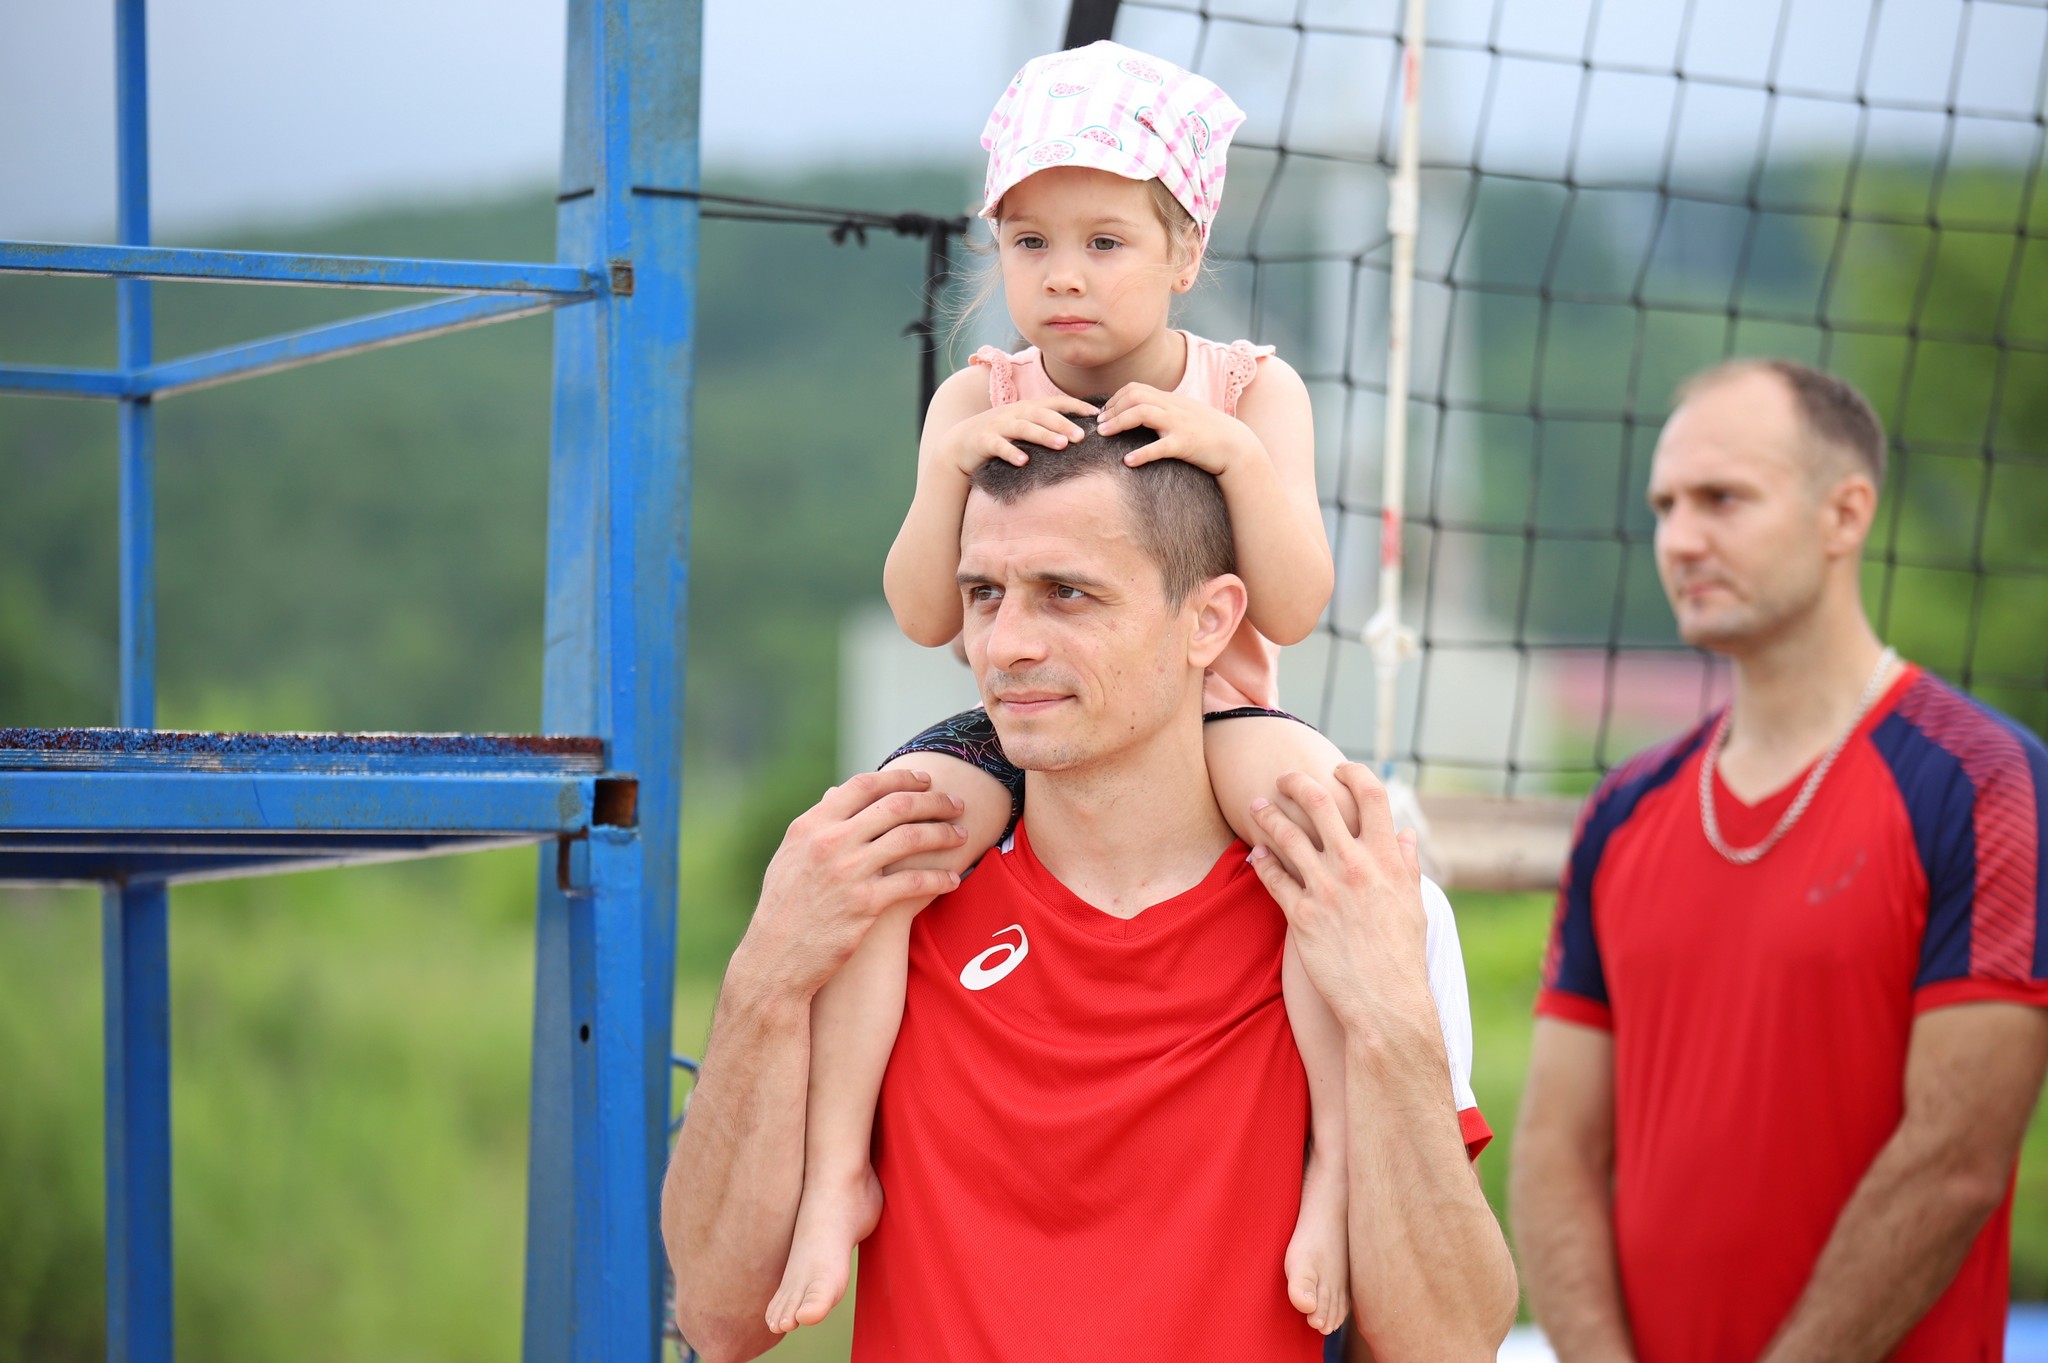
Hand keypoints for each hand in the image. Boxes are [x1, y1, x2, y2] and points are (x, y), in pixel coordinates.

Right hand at [741, 770, 968, 1000]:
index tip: (926, 780)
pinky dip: (938, 878)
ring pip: (910, 838)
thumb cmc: (784, 908)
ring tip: (962, 837)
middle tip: (957, 804)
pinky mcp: (865, 904)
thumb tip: (835, 792)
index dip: (901, 778)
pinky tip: (952, 879)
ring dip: (943, 834)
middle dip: (934, 801)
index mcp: (811, 825)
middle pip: (896, 806)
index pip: (864, 786)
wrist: (776, 959)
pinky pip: (913, 881)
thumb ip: (816, 824)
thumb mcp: (790, 856)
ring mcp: (848, 872)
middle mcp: (830, 842)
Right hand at [940, 395, 1098, 476]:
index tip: (1097, 414)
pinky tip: (1024, 461)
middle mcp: (1014, 413)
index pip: (1056, 402)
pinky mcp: (984, 441)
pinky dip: (1011, 453)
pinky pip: (999, 446)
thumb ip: (1046, 426)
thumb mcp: (1024, 426)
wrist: (960, 443)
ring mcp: (998, 426)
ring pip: (1024, 428)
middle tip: (1082, 436)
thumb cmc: (1000, 436)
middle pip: (1042, 414)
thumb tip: (1079, 433)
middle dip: (1063, 423)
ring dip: (1043, 435)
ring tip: (1062, 445)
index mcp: (1027, 408)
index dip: (1076, 406)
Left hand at [1095, 382, 1259, 475]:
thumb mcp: (1184, 415)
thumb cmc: (1208, 434)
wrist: (1237, 446)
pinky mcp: (1186, 444)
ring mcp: (1179, 424)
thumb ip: (1164, 411)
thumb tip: (1140, 414)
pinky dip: (1142, 453)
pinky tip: (1128, 462)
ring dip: (1119, 423)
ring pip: (1143, 413)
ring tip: (1104, 435)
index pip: (1136, 388)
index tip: (1104, 415)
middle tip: (1099, 426)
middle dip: (1112, 409)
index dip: (1115, 399)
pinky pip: (1160, 447)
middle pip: (1135, 396)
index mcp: (1171, 400)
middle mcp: (1173, 407)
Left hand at [1246, 765, 1433, 1032]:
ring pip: (1286, 835)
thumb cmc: (1402, 955)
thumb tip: (1404, 835)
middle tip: (1282, 777)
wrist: (1385, 1002)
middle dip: (1296, 782)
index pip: (1371, 795)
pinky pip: (1273, 876)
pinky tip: (1255, 853)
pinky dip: (1261, 860)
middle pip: (1319, 802)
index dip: (1352, 773)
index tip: (1337, 769)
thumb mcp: (1414, 904)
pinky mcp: (1301, 914)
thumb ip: (1406, 865)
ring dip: (1267, 815)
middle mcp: (1356, 866)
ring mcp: (1326, 888)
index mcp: (1388, 859)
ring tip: (1256, 806)